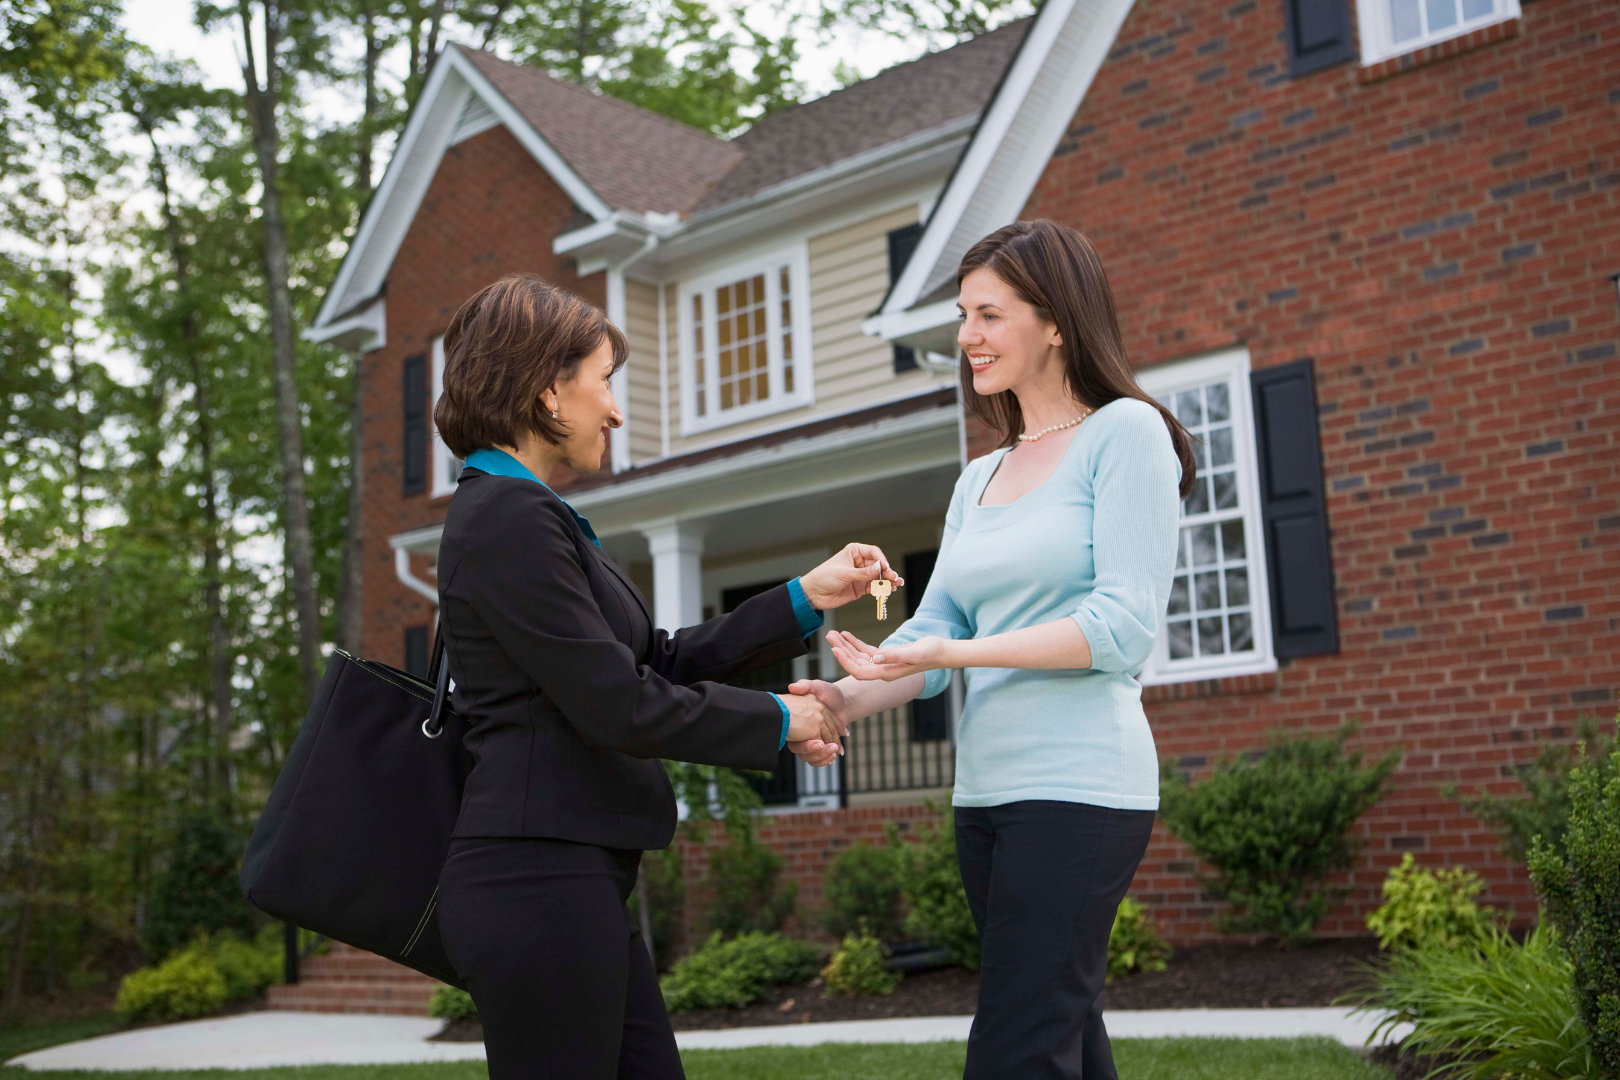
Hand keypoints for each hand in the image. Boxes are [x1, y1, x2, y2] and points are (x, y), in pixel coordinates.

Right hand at [784, 678, 850, 766]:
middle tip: (832, 748)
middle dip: (817, 751)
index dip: (808, 742)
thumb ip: (805, 685)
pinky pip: (819, 758)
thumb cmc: (829, 692)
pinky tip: (838, 753)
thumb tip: (792, 687)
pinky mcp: (822, 745)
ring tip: (836, 751)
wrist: (843, 700)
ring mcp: (812, 740)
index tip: (819, 742)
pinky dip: (827, 758)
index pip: (797, 736)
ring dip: (822, 757)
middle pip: (803, 750)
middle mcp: (802, 732)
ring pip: (810, 757)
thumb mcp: (817, 686)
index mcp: (798, 720)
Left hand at [797, 543, 902, 610]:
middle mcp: (859, 562)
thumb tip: (879, 568)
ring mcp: (861, 576)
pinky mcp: (860, 588)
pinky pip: (874, 587)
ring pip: (878, 577)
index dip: (881, 559)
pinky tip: (889, 590)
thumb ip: (863, 573)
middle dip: (887, 571)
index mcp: (854, 552)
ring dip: (888, 580)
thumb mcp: (844, 573)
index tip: (885, 568)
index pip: (873, 552)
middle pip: (878, 565)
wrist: (813, 594)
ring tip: (897, 584)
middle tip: (894, 577)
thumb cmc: (824, 577)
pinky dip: (882, 589)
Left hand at [827, 629, 948, 681]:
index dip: (845, 662)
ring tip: (832, 634)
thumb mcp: (914, 652)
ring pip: (857, 657)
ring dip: (844, 646)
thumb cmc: (931, 652)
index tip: (835, 649)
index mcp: (887, 673)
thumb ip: (895, 655)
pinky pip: (865, 652)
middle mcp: (882, 671)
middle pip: (854, 664)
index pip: (859, 671)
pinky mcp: (886, 656)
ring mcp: (883, 664)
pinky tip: (846, 634)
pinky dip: (854, 643)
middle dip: (840, 651)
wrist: (942, 651)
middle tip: (828, 636)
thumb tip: (876, 658)